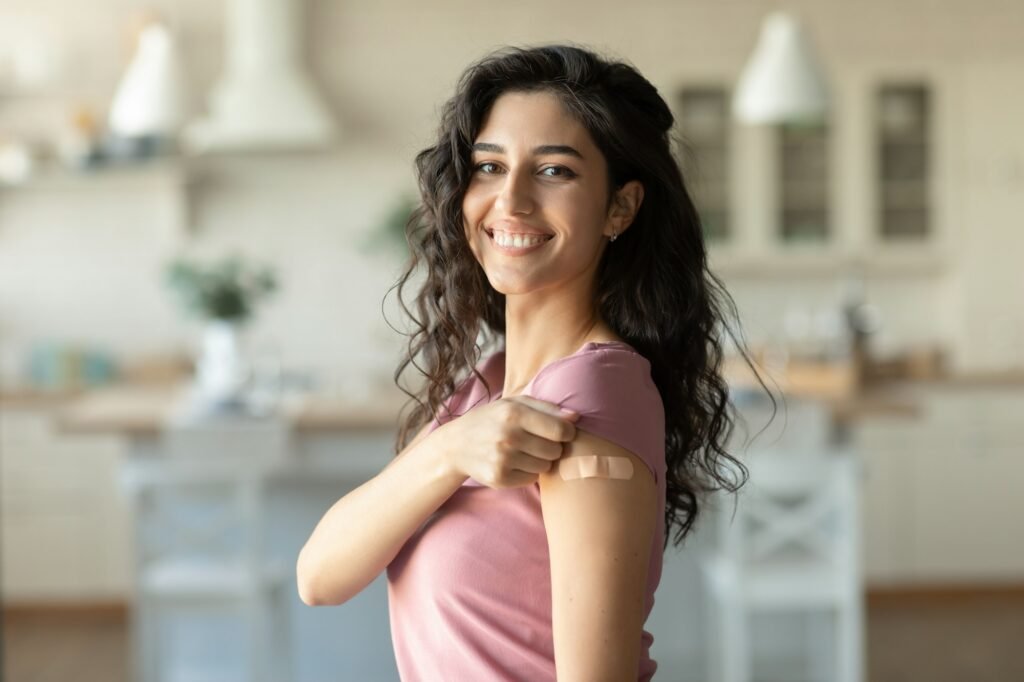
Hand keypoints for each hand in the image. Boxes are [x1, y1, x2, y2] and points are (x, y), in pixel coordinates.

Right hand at [439, 395, 579, 488]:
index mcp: (514, 413)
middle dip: (552, 446)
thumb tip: (575, 417)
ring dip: (540, 460)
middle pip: (555, 450)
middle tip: (537, 441)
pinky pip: (531, 479)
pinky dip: (528, 472)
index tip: (561, 431)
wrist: (456, 445)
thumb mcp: (514, 404)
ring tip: (524, 451)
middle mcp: (508, 437)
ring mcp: (502, 460)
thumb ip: (547, 407)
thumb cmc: (492, 419)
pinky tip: (514, 462)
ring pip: (545, 466)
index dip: (567, 432)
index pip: (561, 430)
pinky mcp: (499, 479)